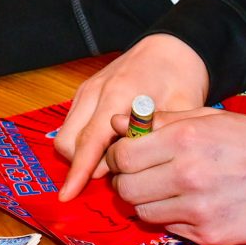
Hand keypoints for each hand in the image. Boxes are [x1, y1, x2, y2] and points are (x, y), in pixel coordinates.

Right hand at [53, 34, 211, 199]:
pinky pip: (72, 125)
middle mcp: (94, 91)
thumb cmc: (180, 79)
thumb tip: (121, 171)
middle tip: (115, 174)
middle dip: (81, 165)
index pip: (89, 141)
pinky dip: (83, 142)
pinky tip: (110, 146)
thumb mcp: (180, 111)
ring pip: (65, 135)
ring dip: (81, 155)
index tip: (67, 196)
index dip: (78, 172)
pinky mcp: (84, 92)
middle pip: (67, 142)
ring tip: (115, 158)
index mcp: (118, 94)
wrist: (171, 48)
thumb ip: (152, 140)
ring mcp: (86, 90)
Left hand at [107, 109, 245, 244]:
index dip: (117, 157)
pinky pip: (170, 229)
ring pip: (143, 213)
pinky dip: (172, 218)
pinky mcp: (210, 236)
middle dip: (125, 181)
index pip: (122, 157)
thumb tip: (117, 121)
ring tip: (166, 189)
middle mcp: (188, 176)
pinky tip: (191, 204)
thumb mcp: (209, 118)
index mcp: (184, 140)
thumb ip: (160, 120)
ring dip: (147, 201)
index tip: (125, 155)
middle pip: (125, 189)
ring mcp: (199, 210)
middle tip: (139, 175)